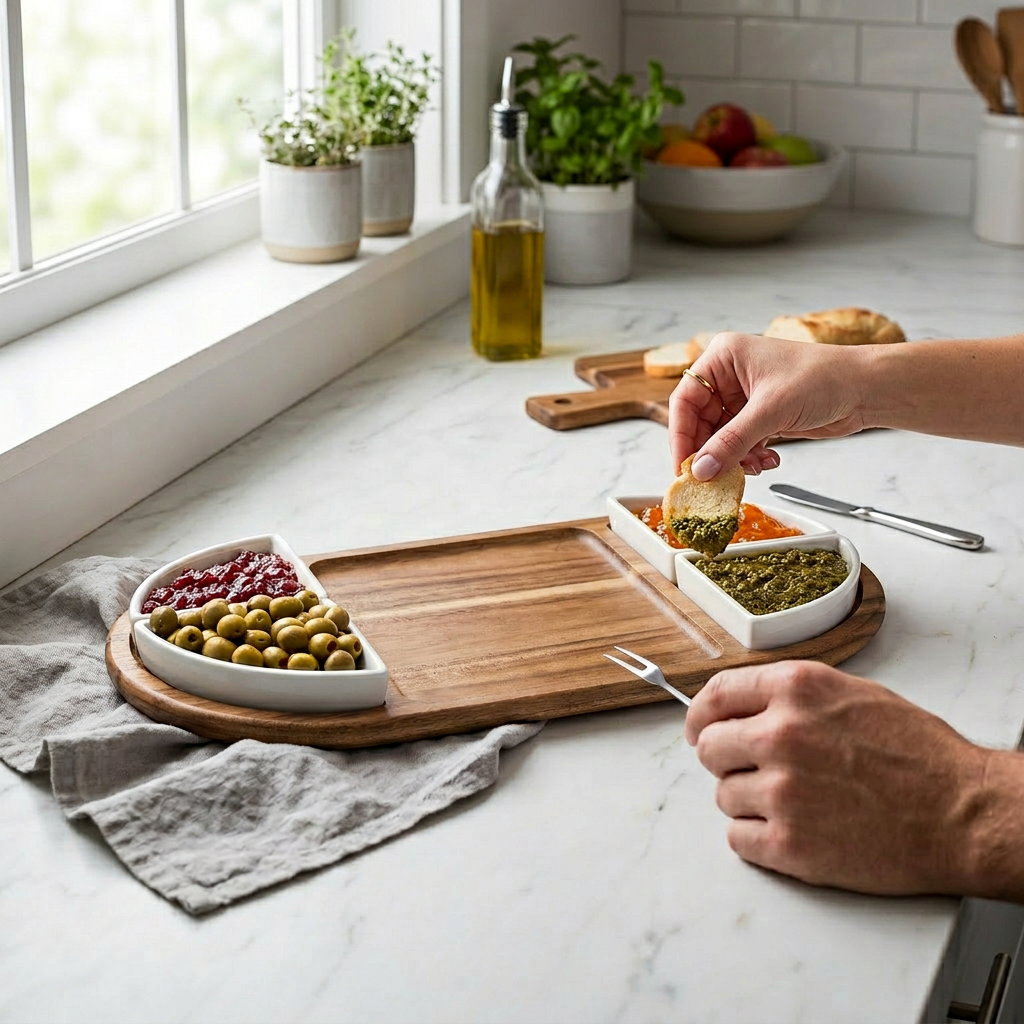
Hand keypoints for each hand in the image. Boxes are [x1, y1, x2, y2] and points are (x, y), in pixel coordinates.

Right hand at [668, 333, 869, 479]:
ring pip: (720, 438)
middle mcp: (730, 376)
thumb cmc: (824, 378)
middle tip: (712, 478)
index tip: (683, 466)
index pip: (685, 400)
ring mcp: (745, 398)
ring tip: (751, 468)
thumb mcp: (770, 411)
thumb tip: (700, 470)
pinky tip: (768, 461)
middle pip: (700, 423)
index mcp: (723, 358)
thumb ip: (731, 443)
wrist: (867, 389)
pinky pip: (740, 444)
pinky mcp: (761, 417)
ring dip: (733, 458)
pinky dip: (749, 458)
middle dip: (710, 452)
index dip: (681, 436)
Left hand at [684, 661, 989, 895]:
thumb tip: (742, 705)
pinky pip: (737, 838)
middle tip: (757, 770)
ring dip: (748, 800)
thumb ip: (791, 695)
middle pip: (710, 748)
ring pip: (723, 795)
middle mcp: (781, 734)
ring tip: (796, 802)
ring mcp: (782, 791)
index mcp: (796, 690)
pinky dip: (757, 837)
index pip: (715, 695)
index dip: (701, 715)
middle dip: (728, 759)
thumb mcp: (852, 694)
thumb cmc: (918, 755)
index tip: (699, 729)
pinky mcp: (789, 845)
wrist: (962, 814)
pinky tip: (791, 830)